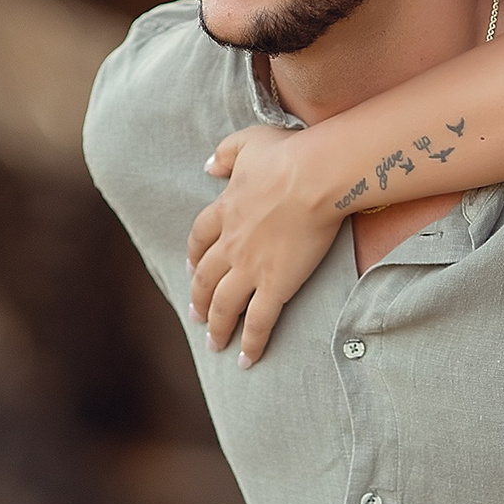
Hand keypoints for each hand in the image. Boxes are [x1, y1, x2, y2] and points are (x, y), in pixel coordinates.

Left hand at [185, 124, 344, 364]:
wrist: (313, 178)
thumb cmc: (288, 155)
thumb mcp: (247, 142)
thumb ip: (225, 154)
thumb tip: (208, 166)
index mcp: (224, 210)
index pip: (200, 238)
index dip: (194, 254)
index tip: (191, 266)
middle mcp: (231, 244)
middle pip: (205, 278)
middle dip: (199, 298)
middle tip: (196, 314)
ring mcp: (250, 267)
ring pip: (225, 305)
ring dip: (218, 326)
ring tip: (214, 343)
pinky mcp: (276, 285)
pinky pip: (258, 322)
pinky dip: (251, 343)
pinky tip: (246, 361)